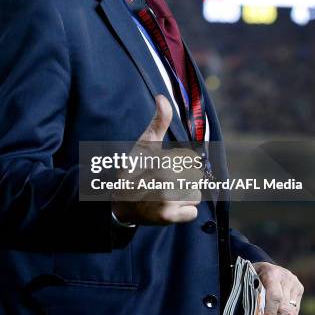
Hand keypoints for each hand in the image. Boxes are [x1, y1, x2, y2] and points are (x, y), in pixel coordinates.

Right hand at [112, 95, 201, 224]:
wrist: (118, 201)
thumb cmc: (134, 169)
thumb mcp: (145, 144)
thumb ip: (159, 121)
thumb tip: (162, 97)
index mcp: (164, 159)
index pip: (192, 162)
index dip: (180, 164)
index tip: (163, 168)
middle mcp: (167, 179)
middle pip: (196, 178)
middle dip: (182, 180)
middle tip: (162, 183)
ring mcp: (167, 199)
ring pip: (195, 196)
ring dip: (183, 197)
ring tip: (163, 195)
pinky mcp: (168, 217)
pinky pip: (192, 213)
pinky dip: (182, 213)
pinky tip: (166, 208)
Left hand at [253, 261, 303, 314]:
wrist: (265, 266)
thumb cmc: (252, 275)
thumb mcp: (247, 280)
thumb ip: (249, 295)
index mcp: (271, 272)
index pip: (274, 296)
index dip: (270, 314)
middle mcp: (286, 277)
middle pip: (284, 307)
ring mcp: (294, 283)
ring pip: (291, 312)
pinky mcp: (299, 289)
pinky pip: (295, 311)